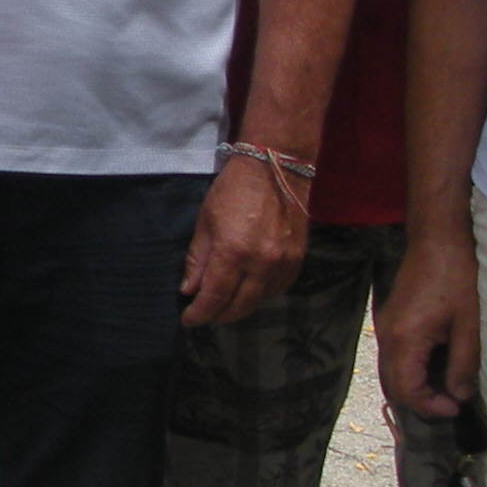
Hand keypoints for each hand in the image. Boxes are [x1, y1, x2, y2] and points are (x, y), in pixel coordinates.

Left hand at [181, 153, 306, 326]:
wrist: (275, 167)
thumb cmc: (233, 190)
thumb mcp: (205, 222)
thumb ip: (197, 260)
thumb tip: (189, 290)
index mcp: (233, 252)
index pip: (214, 297)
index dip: (199, 313)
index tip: (188, 319)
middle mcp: (261, 264)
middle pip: (238, 306)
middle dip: (218, 315)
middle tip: (204, 315)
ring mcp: (283, 263)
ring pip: (259, 301)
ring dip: (239, 308)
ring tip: (223, 306)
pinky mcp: (298, 260)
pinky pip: (277, 290)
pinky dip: (260, 296)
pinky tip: (248, 292)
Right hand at [377, 230, 477, 416]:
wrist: (438, 239)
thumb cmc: (458, 277)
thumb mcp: (469, 324)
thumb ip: (463, 364)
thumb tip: (458, 395)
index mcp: (405, 339)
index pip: (406, 389)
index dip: (430, 406)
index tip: (456, 407)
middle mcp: (387, 336)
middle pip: (391, 385)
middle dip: (419, 401)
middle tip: (450, 403)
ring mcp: (385, 327)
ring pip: (390, 372)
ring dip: (414, 386)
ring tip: (445, 388)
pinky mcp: (390, 320)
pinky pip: (393, 357)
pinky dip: (410, 371)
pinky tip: (436, 366)